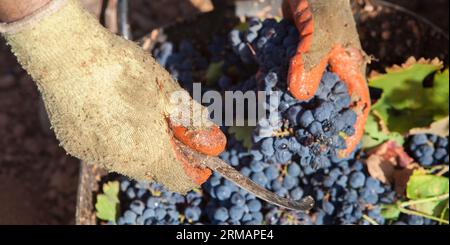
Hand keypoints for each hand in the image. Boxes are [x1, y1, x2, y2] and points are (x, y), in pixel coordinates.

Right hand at [1, 0, 225, 192]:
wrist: (68, 54)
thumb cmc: (125, 69)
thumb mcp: (167, 89)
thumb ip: (190, 117)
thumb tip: (211, 134)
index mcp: (150, 152)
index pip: (180, 180)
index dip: (194, 170)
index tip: (199, 154)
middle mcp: (122, 162)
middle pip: (155, 170)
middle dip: (167, 153)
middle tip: (169, 124)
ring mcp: (96, 155)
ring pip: (128, 161)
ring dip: (140, 145)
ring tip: (137, 110)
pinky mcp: (75, 145)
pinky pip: (104, 150)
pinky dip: (115, 138)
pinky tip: (110, 110)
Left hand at [282, 0, 370, 156]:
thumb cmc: (321, 3)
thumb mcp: (320, 32)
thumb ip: (311, 62)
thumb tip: (299, 96)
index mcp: (348, 67)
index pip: (354, 105)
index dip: (348, 130)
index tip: (336, 152)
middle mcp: (330, 70)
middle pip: (324, 105)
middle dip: (309, 124)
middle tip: (293, 143)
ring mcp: (310, 64)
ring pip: (300, 94)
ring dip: (285, 106)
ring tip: (269, 125)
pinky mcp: (293, 57)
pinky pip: (283, 77)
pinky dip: (272, 86)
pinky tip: (259, 94)